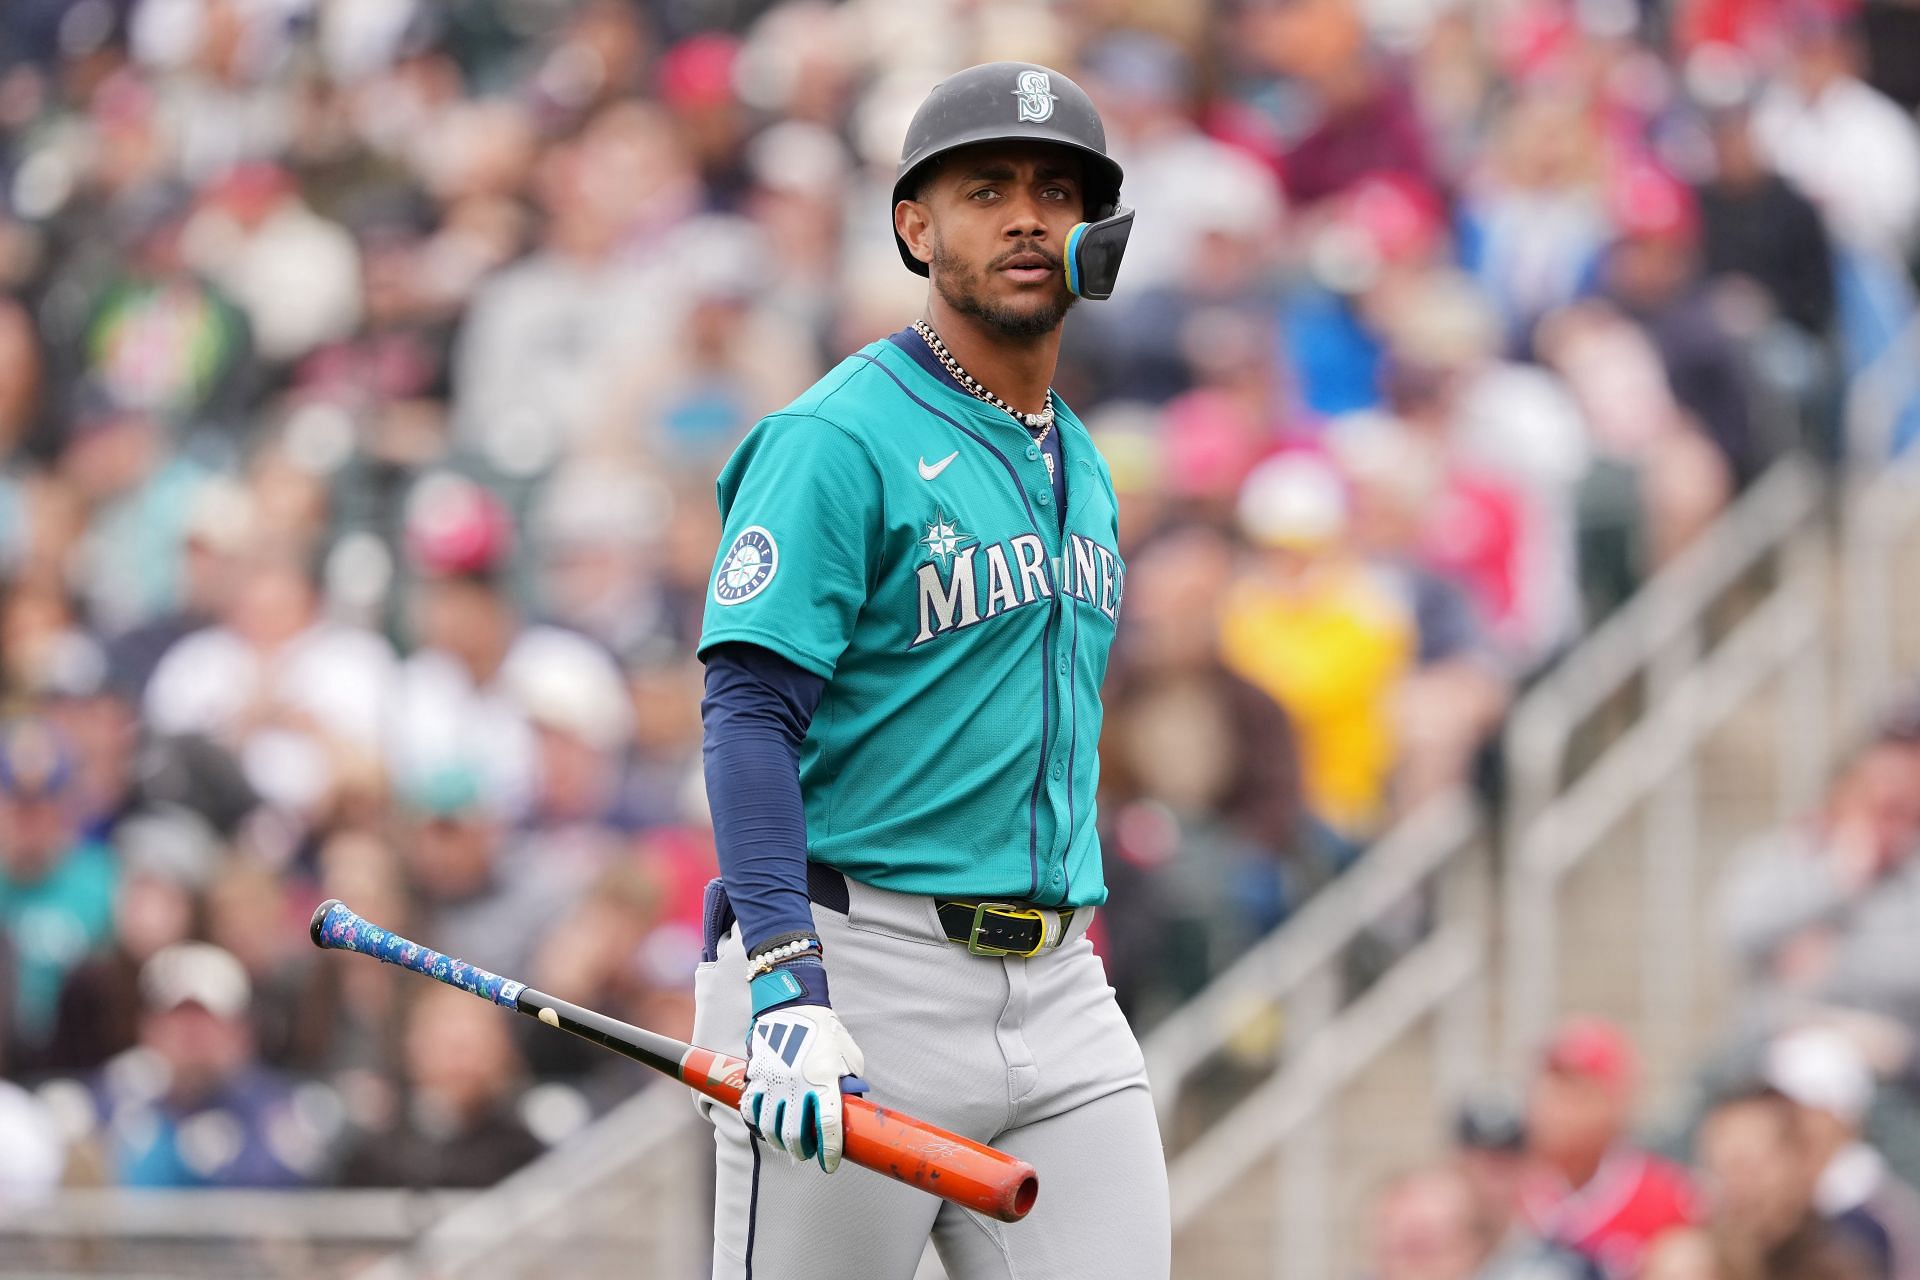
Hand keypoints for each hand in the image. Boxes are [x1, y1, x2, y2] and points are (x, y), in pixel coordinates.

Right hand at [740, 1004, 866, 1171]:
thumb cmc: (826, 1033)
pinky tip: (767, 1128)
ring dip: (779, 1143)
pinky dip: (758, 1124)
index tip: (830, 1164)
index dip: (829, 1151)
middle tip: (806, 1155)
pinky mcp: (756, 1076)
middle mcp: (798, 1083)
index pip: (827, 1126)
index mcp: (825, 1079)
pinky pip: (752, 1110)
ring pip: (770, 1128)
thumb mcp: (849, 1058)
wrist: (791, 1007)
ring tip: (787, 1145)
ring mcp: (774, 1081)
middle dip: (802, 1152)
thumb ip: (850, 1086)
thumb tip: (851, 1111)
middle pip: (795, 1134)